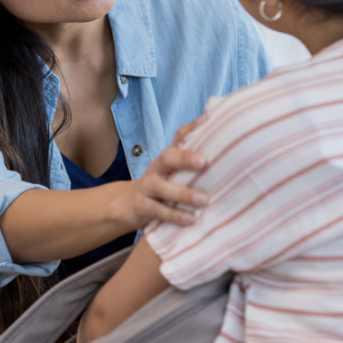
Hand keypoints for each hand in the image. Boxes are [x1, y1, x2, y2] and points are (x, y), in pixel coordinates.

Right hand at [116, 115, 208, 229]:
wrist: (129, 204)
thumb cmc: (162, 183)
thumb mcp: (173, 169)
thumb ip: (191, 154)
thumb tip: (213, 122)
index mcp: (167, 157)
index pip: (179, 137)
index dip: (192, 128)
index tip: (208, 122)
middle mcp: (156, 168)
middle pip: (167, 157)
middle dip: (185, 158)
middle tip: (204, 162)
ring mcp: (147, 187)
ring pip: (161, 187)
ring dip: (182, 193)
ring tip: (203, 200)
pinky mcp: (142, 207)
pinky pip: (157, 210)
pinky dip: (174, 215)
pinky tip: (190, 220)